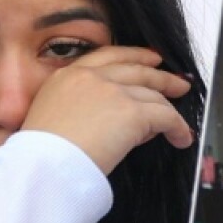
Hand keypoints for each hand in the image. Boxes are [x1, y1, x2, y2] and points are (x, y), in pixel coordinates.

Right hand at [22, 47, 192, 174]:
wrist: (42, 167)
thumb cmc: (41, 155)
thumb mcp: (53, 119)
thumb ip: (83, 109)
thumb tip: (119, 117)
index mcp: (67, 76)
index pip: (107, 56)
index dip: (133, 56)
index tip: (149, 59)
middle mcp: (91, 77)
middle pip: (136, 69)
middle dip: (161, 76)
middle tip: (177, 83)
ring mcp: (113, 92)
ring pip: (153, 94)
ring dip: (170, 109)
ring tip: (179, 123)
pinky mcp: (131, 112)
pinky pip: (165, 116)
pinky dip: (177, 127)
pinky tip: (181, 138)